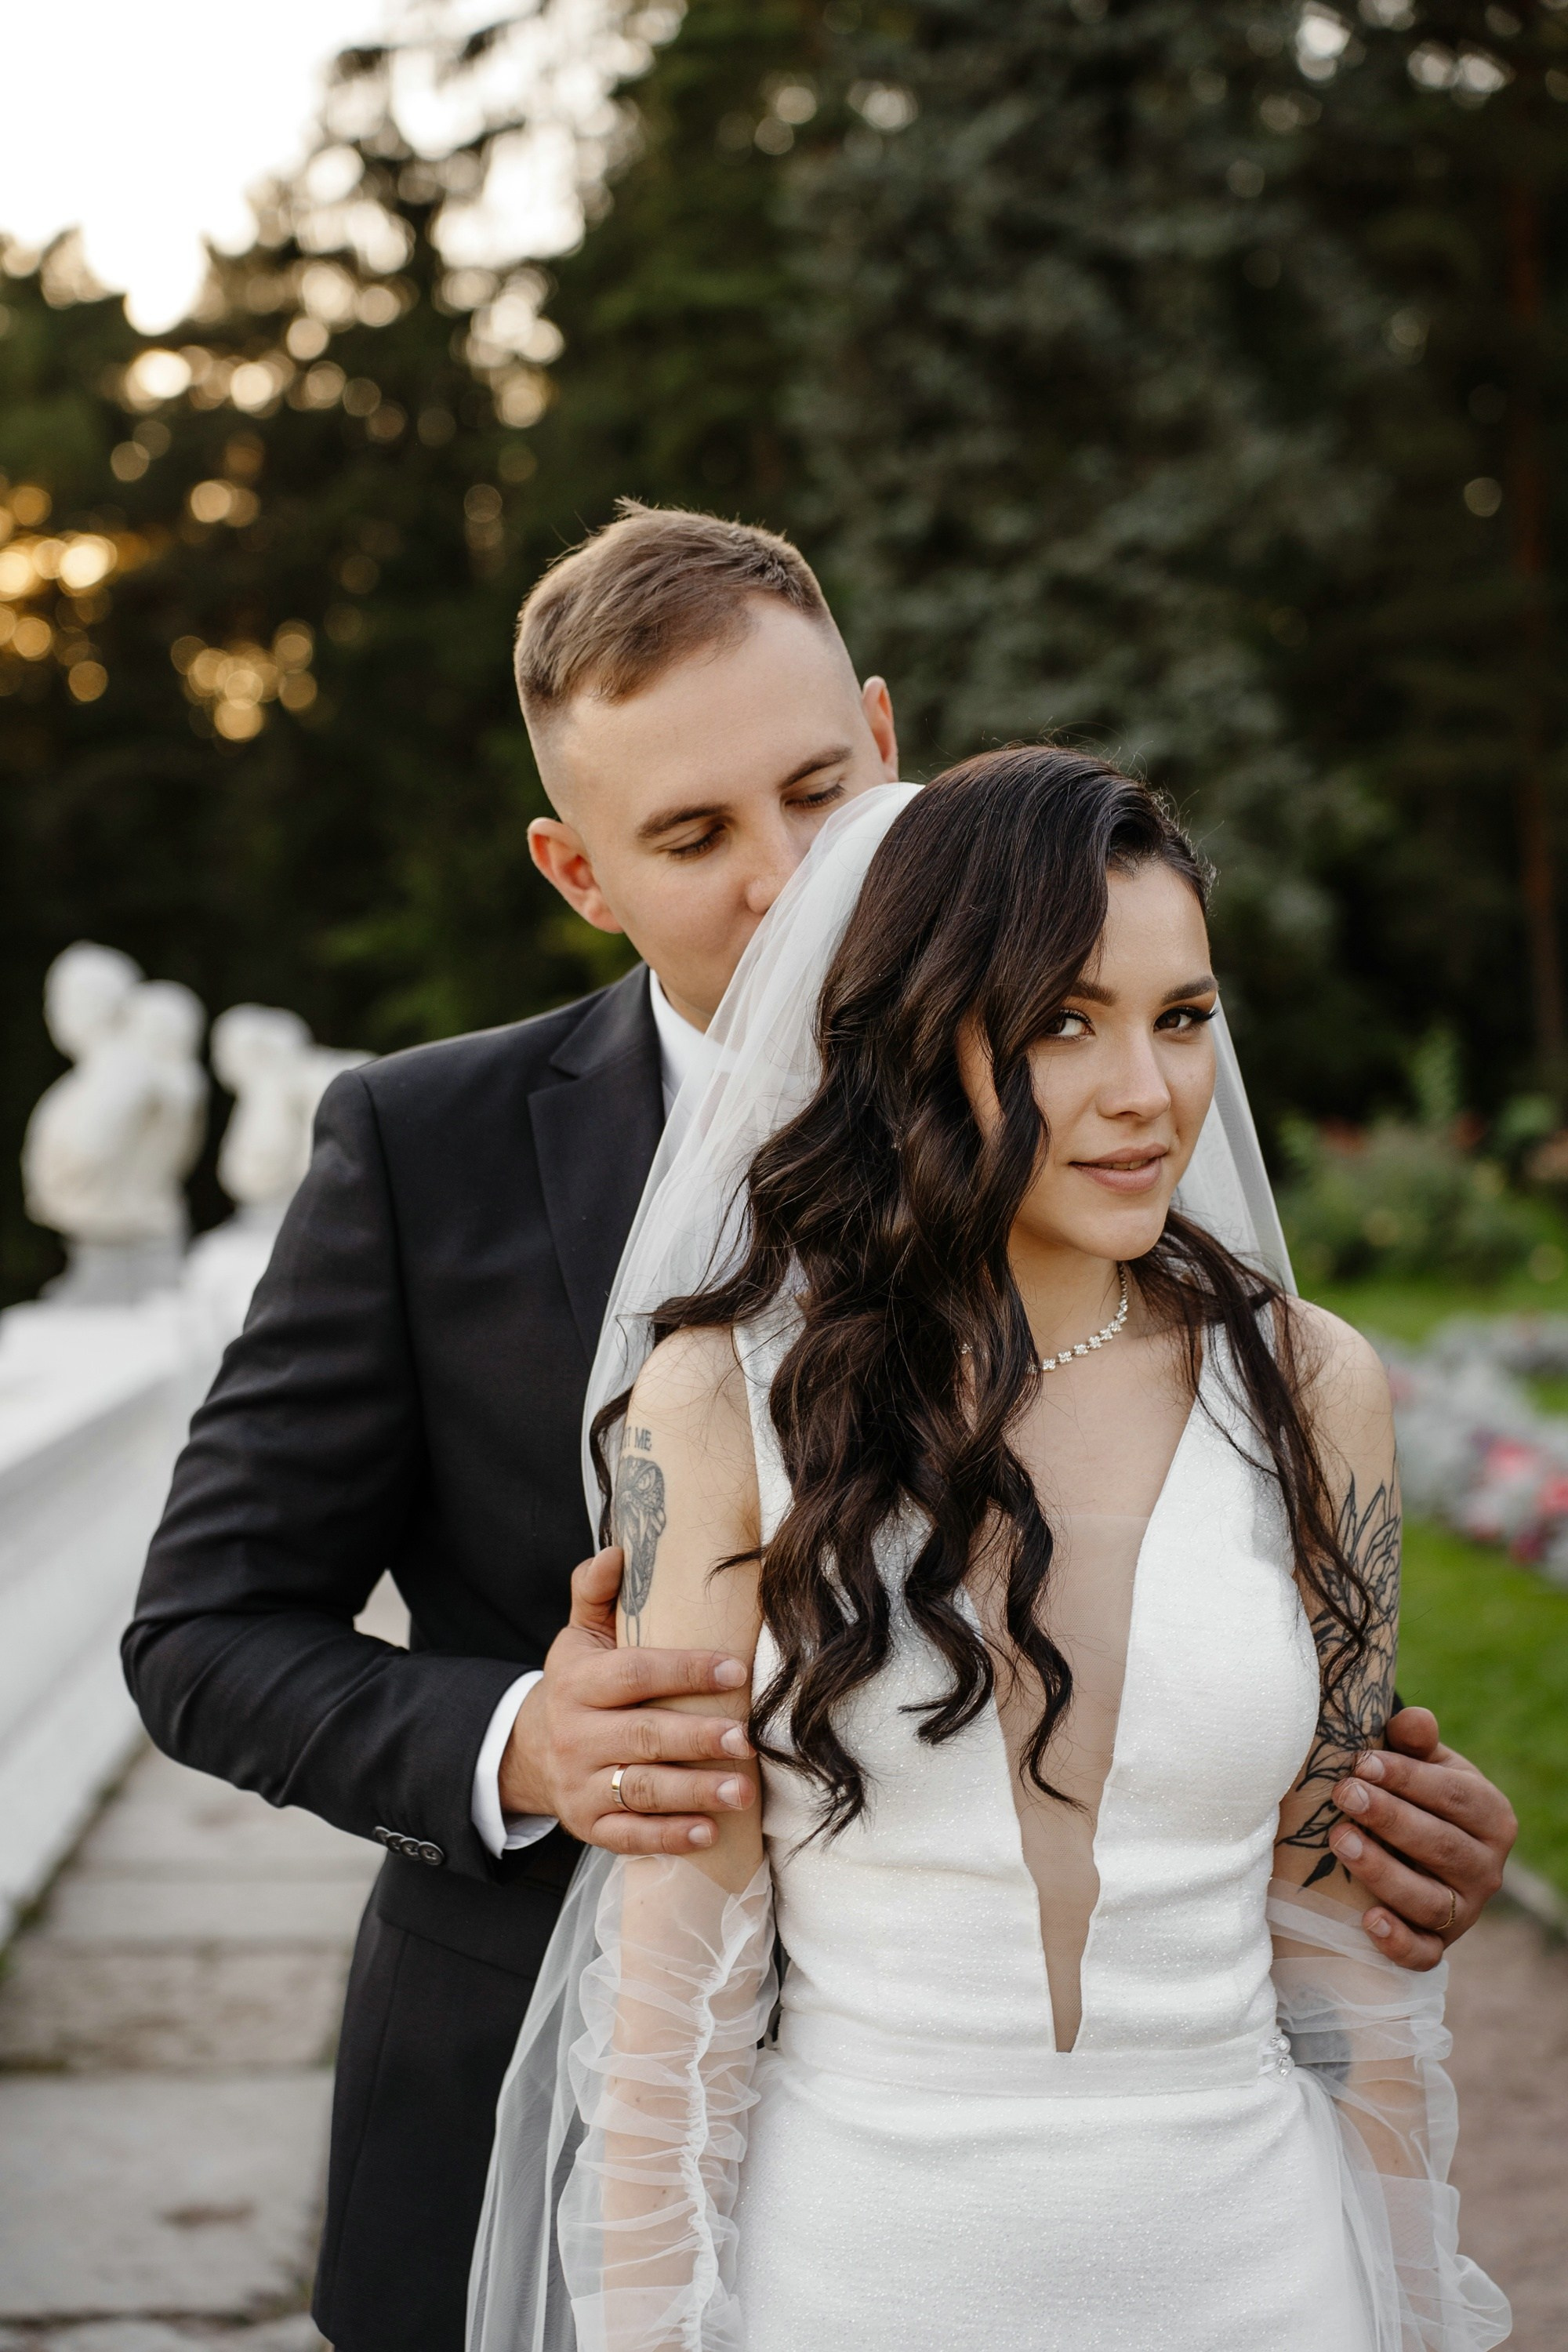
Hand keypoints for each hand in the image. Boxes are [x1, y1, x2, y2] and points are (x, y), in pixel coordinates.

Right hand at [499, 1547, 756, 1855]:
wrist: (529, 1750)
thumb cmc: (577, 1684)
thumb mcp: (579, 1636)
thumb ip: (596, 1592)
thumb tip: (618, 1551)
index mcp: (579, 1682)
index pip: (635, 1674)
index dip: (685, 1672)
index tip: (735, 1672)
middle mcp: (576, 1734)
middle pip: (642, 1735)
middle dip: (697, 1738)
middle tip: (747, 1740)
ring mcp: (581, 1784)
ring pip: (640, 1788)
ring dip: (693, 1792)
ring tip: (741, 1790)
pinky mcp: (589, 1825)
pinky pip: (629, 1835)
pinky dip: (668, 1838)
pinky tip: (707, 1833)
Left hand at [1329, 1707, 1516, 1970]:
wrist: (1416, 1842)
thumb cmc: (1416, 1793)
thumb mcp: (1423, 1764)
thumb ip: (1415, 1741)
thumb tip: (1415, 1718)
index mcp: (1491, 1816)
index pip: (1454, 1797)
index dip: (1408, 1779)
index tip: (1363, 1763)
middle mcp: (1487, 1869)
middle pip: (1441, 1846)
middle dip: (1390, 1818)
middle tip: (1344, 1794)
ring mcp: (1464, 1912)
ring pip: (1429, 1900)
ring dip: (1383, 1872)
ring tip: (1341, 1840)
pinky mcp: (1438, 1946)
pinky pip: (1423, 1955)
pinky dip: (1398, 1943)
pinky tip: (1367, 1921)